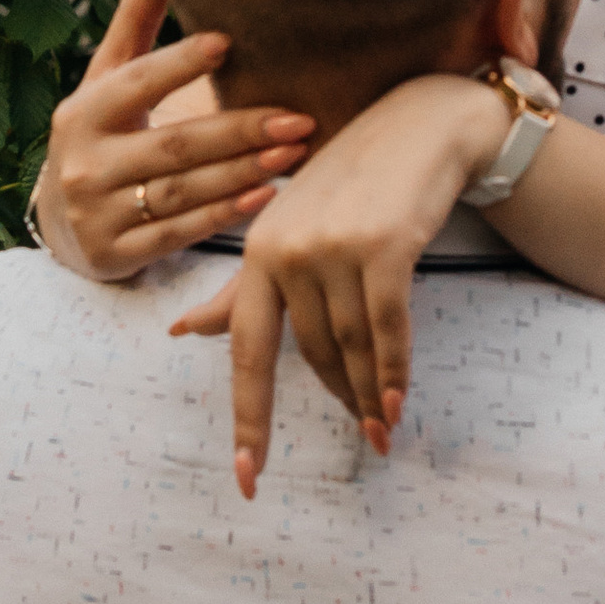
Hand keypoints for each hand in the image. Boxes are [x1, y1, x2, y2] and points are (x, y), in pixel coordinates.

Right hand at [32, 0, 314, 278]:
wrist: (61, 223)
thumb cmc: (101, 129)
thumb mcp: (109, 73)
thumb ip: (139, 11)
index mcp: (84, 109)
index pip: (136, 81)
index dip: (177, 63)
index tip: (228, 42)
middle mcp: (84, 162)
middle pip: (172, 145)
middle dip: (238, 131)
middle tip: (299, 116)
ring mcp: (98, 214)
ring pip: (180, 193)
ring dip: (243, 172)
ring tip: (296, 151)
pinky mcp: (116, 256)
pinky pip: (178, 235)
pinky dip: (224, 216)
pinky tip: (267, 195)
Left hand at [171, 73, 505, 496]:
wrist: (421, 124)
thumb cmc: (352, 181)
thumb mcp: (290, 228)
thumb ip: (241, 288)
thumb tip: (183, 333)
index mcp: (257, 250)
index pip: (247, 351)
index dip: (249, 419)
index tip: (248, 479)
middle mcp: (287, 249)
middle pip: (311, 354)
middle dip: (338, 400)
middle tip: (365, 439)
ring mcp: (333, 246)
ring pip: (350, 347)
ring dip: (368, 396)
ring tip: (382, 430)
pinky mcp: (383, 246)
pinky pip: (388, 328)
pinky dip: (393, 371)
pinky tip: (397, 403)